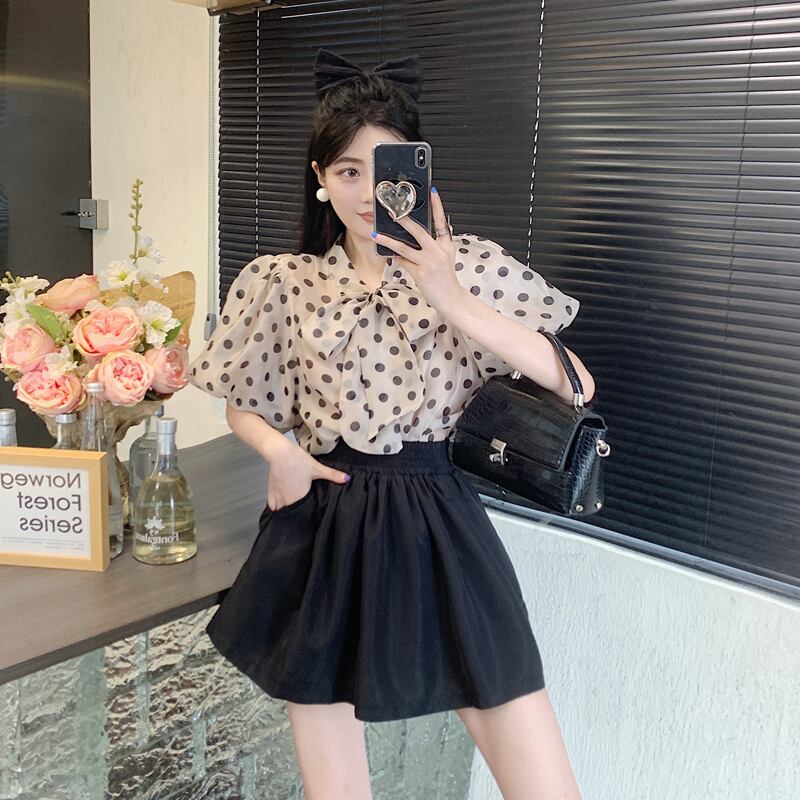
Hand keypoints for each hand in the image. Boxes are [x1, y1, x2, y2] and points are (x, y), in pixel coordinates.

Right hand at [266, 441, 349, 510]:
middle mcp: (287, 499)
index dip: (306, 516)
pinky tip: (281, 505)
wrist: (279, 452)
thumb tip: (347, 478)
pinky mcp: (271, 490)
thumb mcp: (317, 468)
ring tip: (293, 509)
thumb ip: (333, 475)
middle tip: (303, 513)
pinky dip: (276, 507)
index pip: (302, 513)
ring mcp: (278, 496)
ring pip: (281, 510)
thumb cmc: (297, 460)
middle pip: (292, 513)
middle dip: (297, 515)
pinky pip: (272, 505)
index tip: (309, 516)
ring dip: (286, 511)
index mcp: (299, 496)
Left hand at [372, 188, 463, 313]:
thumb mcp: (446, 258)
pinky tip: (386, 252)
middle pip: (419, 231)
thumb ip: (435, 245)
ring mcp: (428, 262)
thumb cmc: (446, 278)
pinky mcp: (420, 273)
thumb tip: (416, 237)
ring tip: (377, 235)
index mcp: (446, 245)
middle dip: (404, 220)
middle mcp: (438, 251)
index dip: (437, 206)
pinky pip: (403, 262)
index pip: (442, 222)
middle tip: (393, 211)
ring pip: (405, 247)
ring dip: (388, 240)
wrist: (451, 298)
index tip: (432, 192)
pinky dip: (395, 257)